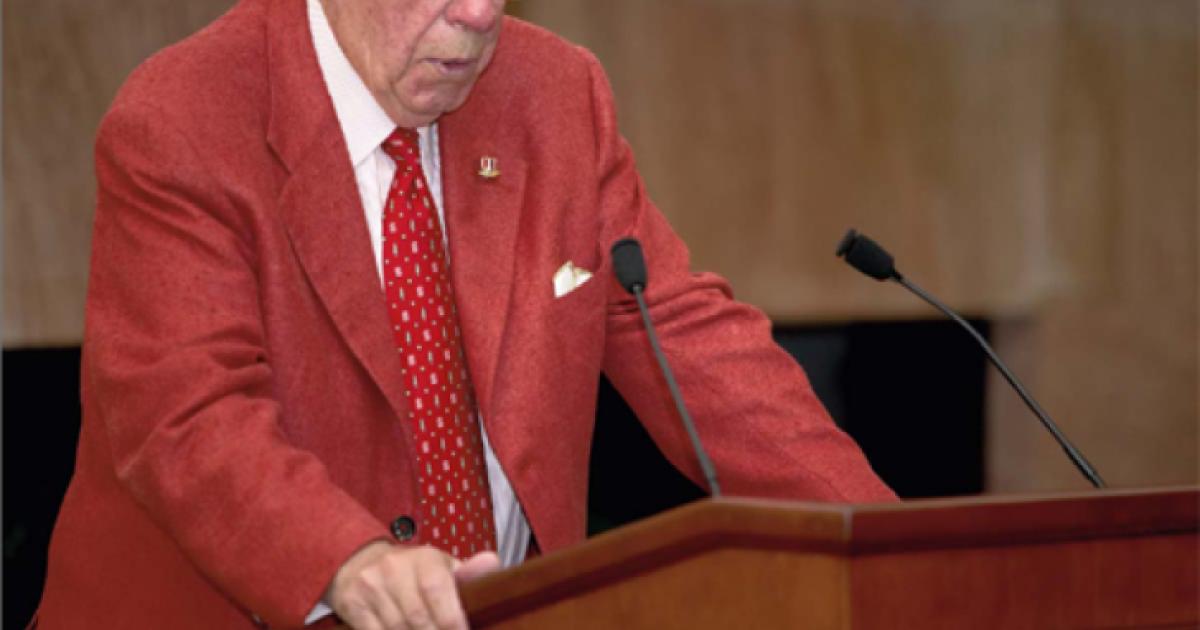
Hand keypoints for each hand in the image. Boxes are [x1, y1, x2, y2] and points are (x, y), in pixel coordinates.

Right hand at [327, 541, 500, 629]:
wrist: (359, 561)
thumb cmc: (411, 570)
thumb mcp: (440, 566)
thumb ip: (467, 573)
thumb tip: (493, 562)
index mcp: (424, 559)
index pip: (437, 591)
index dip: (452, 620)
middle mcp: (394, 569)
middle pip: (418, 618)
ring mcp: (371, 587)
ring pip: (396, 629)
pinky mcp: (352, 604)